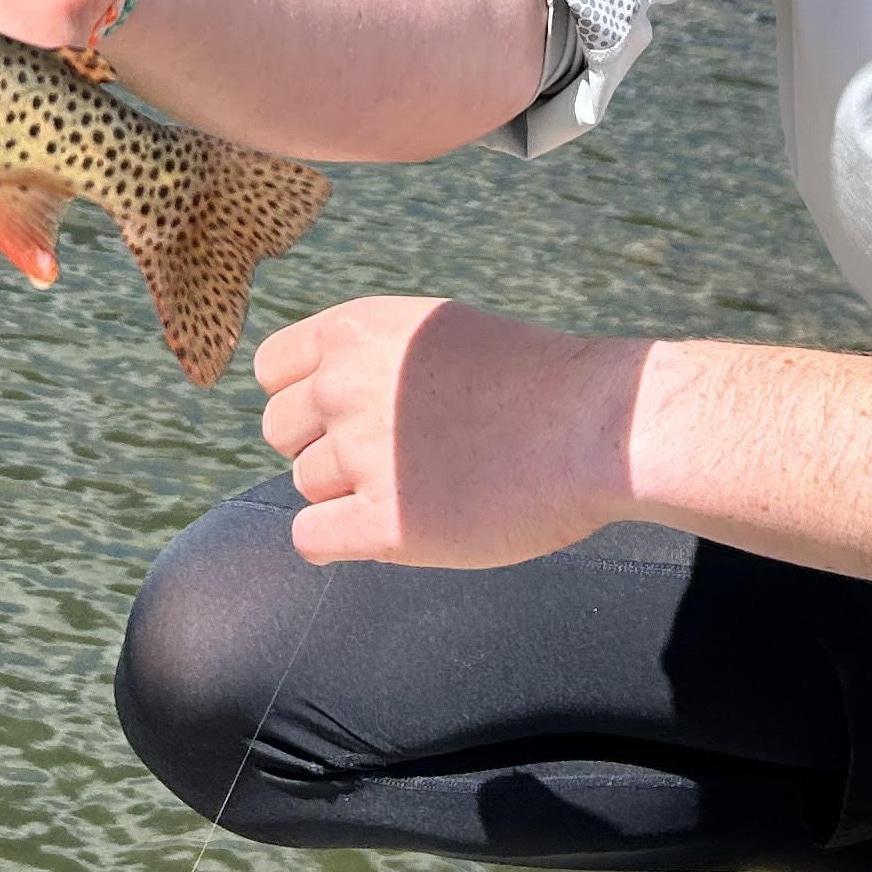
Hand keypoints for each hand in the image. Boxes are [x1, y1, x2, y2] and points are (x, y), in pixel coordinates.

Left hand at [253, 296, 643, 567]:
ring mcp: (362, 455)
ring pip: (306, 486)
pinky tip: (390, 529)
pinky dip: (341, 541)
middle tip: (393, 456)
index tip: (350, 414)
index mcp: (356, 329)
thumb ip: (370, 358)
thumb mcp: (438, 333)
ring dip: (349, 494)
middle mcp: (345, 385)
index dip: (307, 398)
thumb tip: (313, 404)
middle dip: (325, 447)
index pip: (271, 371)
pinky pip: (312, 539)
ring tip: (422, 484)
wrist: (601, 428)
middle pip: (280, 432)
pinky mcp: (384, 524)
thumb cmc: (533, 382)